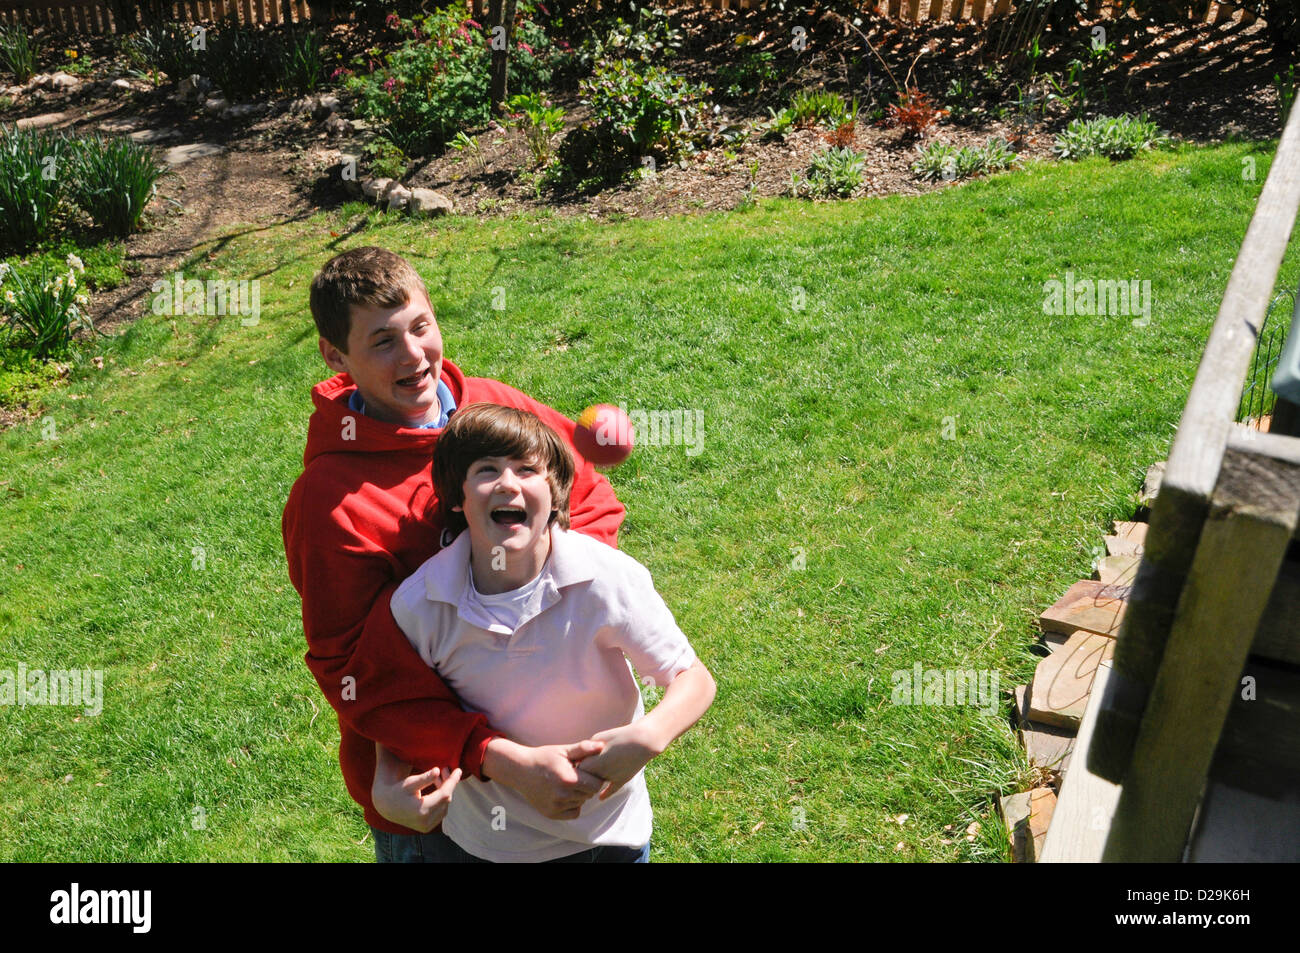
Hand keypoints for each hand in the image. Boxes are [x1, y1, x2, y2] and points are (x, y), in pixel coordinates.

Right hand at [371, 742, 461, 833]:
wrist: (387, 806)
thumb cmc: (398, 790)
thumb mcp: (410, 783)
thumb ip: (424, 778)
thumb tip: (437, 770)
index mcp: (422, 810)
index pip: (445, 794)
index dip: (452, 781)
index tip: (459, 770)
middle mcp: (426, 821)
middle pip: (446, 800)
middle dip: (448, 784)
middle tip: (445, 769)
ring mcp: (427, 827)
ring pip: (445, 806)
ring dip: (445, 791)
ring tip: (440, 777)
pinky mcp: (427, 828)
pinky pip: (441, 812)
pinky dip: (442, 800)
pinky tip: (438, 788)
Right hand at [484, 738, 606, 819]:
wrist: (520, 770)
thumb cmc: (544, 757)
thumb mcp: (563, 750)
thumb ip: (584, 748)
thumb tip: (603, 745)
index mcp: (569, 779)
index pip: (596, 785)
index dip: (595, 778)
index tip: (587, 771)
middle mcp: (563, 795)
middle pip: (589, 795)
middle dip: (587, 786)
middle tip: (576, 776)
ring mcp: (556, 807)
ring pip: (581, 803)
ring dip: (579, 795)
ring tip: (567, 783)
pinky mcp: (551, 814)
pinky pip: (573, 813)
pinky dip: (572, 805)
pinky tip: (564, 794)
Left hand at [574, 722, 660, 800]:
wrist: (642, 741)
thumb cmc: (618, 736)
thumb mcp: (598, 738)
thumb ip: (587, 749)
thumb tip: (580, 756)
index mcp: (593, 763)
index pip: (577, 770)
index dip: (574, 766)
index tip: (572, 764)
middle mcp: (601, 774)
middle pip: (585, 779)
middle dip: (582, 776)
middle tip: (578, 774)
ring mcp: (612, 778)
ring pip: (597, 785)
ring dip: (593, 782)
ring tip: (588, 781)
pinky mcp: (623, 780)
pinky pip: (612, 790)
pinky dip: (606, 794)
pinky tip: (601, 798)